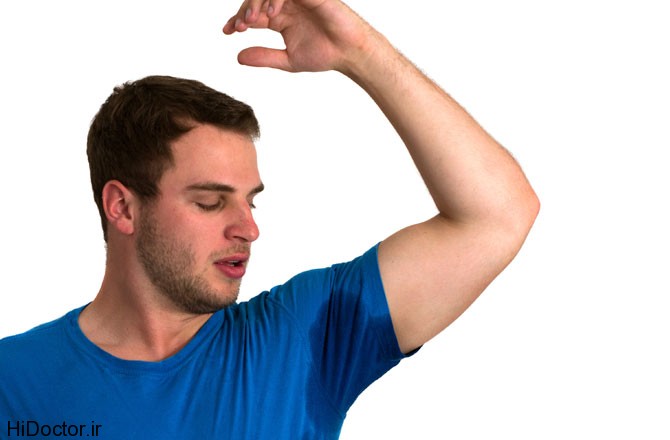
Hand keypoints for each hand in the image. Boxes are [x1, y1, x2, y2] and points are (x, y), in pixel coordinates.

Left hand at [222, 0, 376, 73]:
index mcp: (281, 18)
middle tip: (238, 27)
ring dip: (256, 3)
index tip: (227, 31)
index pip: (253, 13)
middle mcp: (287, 5)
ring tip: (250, 21)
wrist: (350, 54)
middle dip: (244, 11)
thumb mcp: (288, 60)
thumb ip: (264, 57)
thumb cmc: (325, 54)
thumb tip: (238, 57)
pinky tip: (271, 14)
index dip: (237, 19)